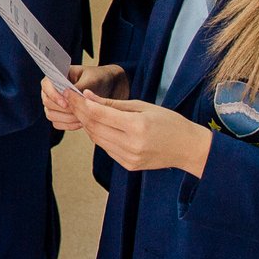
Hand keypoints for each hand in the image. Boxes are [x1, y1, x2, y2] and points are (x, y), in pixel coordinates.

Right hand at [41, 64, 123, 130]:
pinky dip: (67, 125)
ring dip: (65, 119)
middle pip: (47, 102)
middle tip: (78, 113)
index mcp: (57, 76)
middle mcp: (53, 90)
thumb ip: (80, 86)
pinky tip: (81, 123)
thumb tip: (69, 94)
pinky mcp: (61, 114)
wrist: (108, 86)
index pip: (46, 85)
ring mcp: (55, 103)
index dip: (53, 95)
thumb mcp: (92, 79)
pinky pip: (57, 123)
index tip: (66, 104)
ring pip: (51, 115)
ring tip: (82, 118)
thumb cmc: (98, 78)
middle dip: (62, 110)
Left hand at [69, 92, 212, 175]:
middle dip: (79, 111)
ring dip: (87, 124)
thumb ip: (113, 103)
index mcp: (137, 126)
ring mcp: (129, 157)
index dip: (80, 102)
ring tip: (83, 110)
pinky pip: (106, 148)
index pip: (98, 113)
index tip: (69, 92)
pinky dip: (98, 135)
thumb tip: (87, 96)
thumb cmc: (170, 123)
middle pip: (93, 126)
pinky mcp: (128, 165)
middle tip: (70, 99)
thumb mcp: (143, 106)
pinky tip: (98, 125)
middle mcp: (131, 144)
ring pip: (96, 138)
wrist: (189, 149)